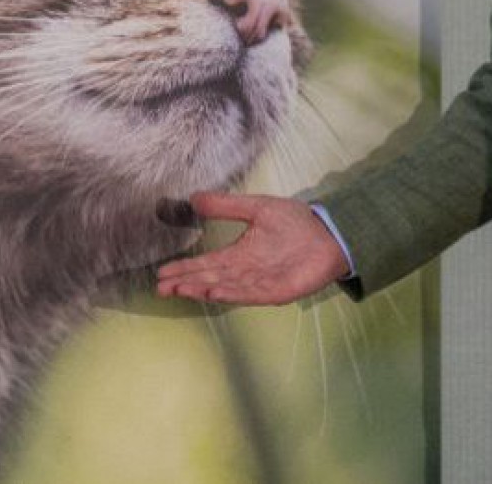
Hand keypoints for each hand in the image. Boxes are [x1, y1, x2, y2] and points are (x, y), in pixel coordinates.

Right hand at [153, 192, 349, 305]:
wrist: (330, 233)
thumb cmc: (296, 223)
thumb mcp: (256, 208)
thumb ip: (227, 206)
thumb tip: (193, 197)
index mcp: (239, 254)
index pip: (206, 264)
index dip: (184, 268)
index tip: (162, 272)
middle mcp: (245, 272)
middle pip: (209, 279)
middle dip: (186, 283)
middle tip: (161, 288)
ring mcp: (260, 283)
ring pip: (225, 288)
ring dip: (203, 290)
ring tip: (181, 290)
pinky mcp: (278, 291)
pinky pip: (251, 294)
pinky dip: (232, 294)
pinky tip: (214, 293)